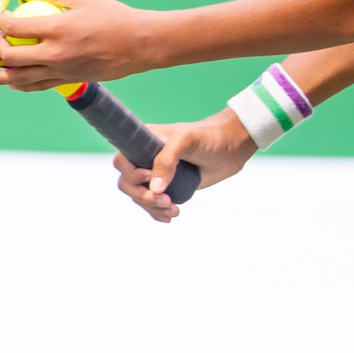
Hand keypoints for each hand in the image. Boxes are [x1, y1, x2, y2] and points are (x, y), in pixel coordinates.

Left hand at [0, 0, 165, 90]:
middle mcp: (56, 53)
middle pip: (12, 57)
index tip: (3, 18)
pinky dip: (22, 85)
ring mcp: (62, 70)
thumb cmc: (116, 18)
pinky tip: (14, 83)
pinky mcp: (69, 80)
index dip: (3, 22)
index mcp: (58, 29)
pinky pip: (38, 86)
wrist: (140, 44)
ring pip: (20, 78)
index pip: (16, 28)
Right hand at [116, 109, 257, 222]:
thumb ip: (167, 160)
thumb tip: (154, 188)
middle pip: (127, 184)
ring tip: (174, 209)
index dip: (130, 173)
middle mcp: (146, 158)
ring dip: (152, 207)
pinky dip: (157, 213)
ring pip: (139, 197)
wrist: (231, 148)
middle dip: (143, 196)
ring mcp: (156, 175)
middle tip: (165, 200)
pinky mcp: (168, 188)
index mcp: (145, 141)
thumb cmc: (208, 137)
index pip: (122, 161)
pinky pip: (152, 205)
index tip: (149, 177)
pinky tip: (170, 216)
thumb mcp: (186, 140)